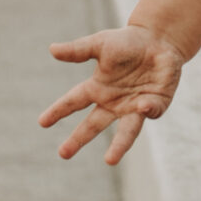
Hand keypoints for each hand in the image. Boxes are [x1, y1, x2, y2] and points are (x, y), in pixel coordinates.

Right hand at [39, 25, 184, 163]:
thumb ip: (78, 50)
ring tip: (109, 160)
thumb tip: (52, 49)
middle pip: (93, 125)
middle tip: (63, 154)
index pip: (73, 102)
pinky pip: (150, 111)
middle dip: (78, 139)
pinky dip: (147, 110)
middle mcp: (113, 103)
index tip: (42, 122)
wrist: (159, 40)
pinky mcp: (154, 105)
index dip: (58, 111)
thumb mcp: (101, 44)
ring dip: (119, 145)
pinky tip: (142, 104)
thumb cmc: (127, 42)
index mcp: (97, 89)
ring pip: (125, 131)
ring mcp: (133, 107)